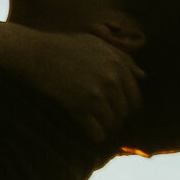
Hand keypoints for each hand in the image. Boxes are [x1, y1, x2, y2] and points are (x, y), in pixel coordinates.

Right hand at [2, 23, 140, 143]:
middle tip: (105, 121)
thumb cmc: (64, 46)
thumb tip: (143, 76)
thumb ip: (123, 59)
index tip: (115, 110)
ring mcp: (97, 93)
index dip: (126, 107)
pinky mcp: (80, 106)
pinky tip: (90, 134)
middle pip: (125, 112)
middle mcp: (112, 79)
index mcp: (119, 64)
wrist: (35, 52)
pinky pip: (96, 131)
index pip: (135, 98)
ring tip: (97, 128)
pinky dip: (95, 135)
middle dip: (116, 118)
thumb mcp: (97, 44)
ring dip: (105, 128)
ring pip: (112, 123)